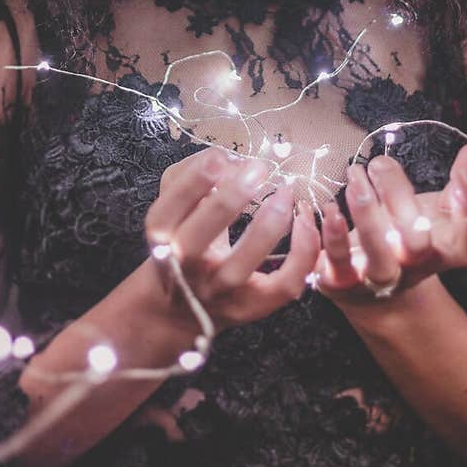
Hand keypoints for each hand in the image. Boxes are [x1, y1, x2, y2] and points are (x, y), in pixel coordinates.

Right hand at [144, 147, 320, 333]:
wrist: (177, 311)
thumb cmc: (179, 247)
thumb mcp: (173, 213)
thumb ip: (189, 181)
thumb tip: (229, 160)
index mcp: (161, 239)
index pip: (166, 212)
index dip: (193, 181)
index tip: (220, 155)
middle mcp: (184, 268)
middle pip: (199, 236)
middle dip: (231, 197)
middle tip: (258, 168)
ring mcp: (218, 291)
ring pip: (241, 263)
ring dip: (267, 223)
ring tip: (285, 192)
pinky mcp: (252, 307)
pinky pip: (284, 284)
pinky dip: (301, 252)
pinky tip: (304, 222)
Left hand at [313, 140, 466, 310]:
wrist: (372, 291)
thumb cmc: (407, 237)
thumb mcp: (435, 212)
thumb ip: (459, 182)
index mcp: (443, 253)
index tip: (459, 177)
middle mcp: (413, 270)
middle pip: (417, 245)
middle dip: (399, 200)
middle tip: (379, 162)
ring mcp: (378, 280)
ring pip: (377, 258)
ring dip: (365, 215)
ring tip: (354, 175)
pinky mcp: (342, 283)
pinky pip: (335, 264)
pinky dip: (328, 236)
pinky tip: (323, 206)